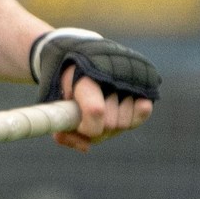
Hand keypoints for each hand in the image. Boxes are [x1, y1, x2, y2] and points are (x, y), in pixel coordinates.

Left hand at [30, 29, 158, 151]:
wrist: (80, 51)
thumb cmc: (65, 83)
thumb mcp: (54, 100)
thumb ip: (63, 125)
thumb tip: (86, 147)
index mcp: (85, 77)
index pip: (95, 112)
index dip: (88, 127)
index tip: (78, 126)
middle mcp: (112, 74)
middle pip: (112, 124)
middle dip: (97, 127)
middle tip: (87, 116)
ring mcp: (131, 77)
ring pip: (126, 123)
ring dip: (112, 123)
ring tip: (102, 106)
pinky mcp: (145, 80)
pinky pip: (143, 111)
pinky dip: (132, 116)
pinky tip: (120, 107)